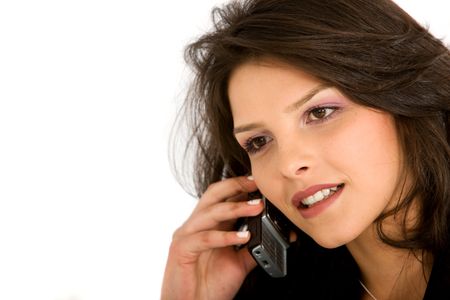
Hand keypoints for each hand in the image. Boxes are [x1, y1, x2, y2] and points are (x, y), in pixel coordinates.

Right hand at [161, 176, 263, 299]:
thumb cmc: (209, 286)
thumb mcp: (238, 263)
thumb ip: (251, 247)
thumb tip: (276, 236)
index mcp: (208, 225)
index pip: (222, 197)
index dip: (240, 186)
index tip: (260, 182)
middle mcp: (195, 225)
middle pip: (213, 195)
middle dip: (235, 186)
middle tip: (257, 185)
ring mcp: (186, 236)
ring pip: (210, 212)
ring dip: (235, 208)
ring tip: (257, 207)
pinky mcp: (181, 250)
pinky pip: (205, 238)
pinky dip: (225, 236)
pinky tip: (243, 236)